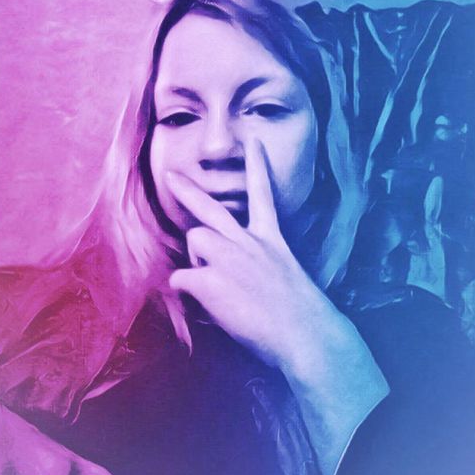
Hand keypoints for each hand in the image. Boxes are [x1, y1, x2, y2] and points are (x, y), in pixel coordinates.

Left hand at [167, 136, 328, 369]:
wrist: (304, 332)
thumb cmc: (301, 314)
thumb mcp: (285, 277)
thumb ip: (259, 266)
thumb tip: (231, 275)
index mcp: (271, 240)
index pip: (263, 194)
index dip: (257, 166)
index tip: (254, 142)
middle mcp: (248, 241)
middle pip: (212, 208)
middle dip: (188, 191)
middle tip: (170, 176)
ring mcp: (228, 256)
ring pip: (195, 239)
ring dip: (197, 261)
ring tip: (214, 286)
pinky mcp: (209, 278)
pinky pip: (180, 279)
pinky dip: (186, 294)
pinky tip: (201, 307)